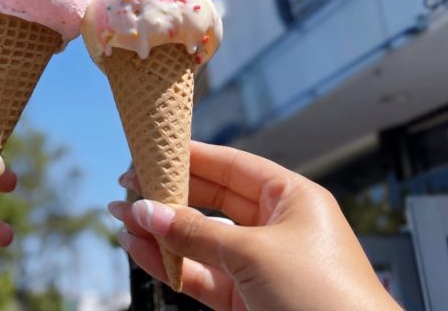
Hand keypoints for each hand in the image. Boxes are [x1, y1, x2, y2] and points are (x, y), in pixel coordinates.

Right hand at [109, 141, 400, 310]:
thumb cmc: (325, 300)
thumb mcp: (255, 255)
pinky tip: (140, 251)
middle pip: (211, 200)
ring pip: (201, 240)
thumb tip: (146, 211)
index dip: (189, 158)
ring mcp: (260, 266)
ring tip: (122, 220)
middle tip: (127, 187)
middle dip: (168, 195)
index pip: (231, 166)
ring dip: (162, 232)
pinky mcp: (247, 300)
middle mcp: (276, 227)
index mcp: (292, 199)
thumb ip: (196, 232)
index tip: (151, 151)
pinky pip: (201, 274)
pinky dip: (170, 264)